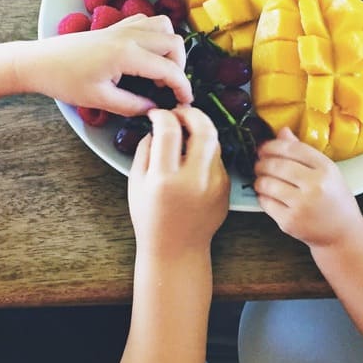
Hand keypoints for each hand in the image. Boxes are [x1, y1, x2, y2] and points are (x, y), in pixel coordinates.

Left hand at [22, 15, 192, 114]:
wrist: (40, 62)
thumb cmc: (66, 81)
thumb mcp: (100, 100)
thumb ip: (132, 106)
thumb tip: (155, 110)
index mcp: (127, 54)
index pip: (168, 69)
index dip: (182, 87)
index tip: (185, 102)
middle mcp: (129, 35)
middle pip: (173, 42)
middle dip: (179, 66)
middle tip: (168, 87)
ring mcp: (122, 27)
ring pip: (163, 26)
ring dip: (170, 47)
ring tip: (159, 69)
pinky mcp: (115, 26)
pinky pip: (147, 22)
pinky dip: (156, 35)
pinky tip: (146, 55)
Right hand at [128, 105, 228, 257]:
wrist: (176, 249)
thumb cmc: (150, 218)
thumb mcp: (136, 183)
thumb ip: (145, 150)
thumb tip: (156, 126)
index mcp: (165, 179)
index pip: (169, 130)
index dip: (162, 115)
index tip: (156, 114)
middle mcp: (194, 179)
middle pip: (204, 128)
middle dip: (191, 113)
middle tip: (180, 113)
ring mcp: (215, 184)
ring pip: (214, 141)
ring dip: (200, 130)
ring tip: (185, 133)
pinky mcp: (226, 188)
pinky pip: (218, 159)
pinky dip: (205, 152)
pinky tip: (193, 160)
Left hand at [254, 128, 362, 247]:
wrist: (343, 234)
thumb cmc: (335, 199)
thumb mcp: (327, 172)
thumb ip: (304, 152)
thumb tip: (282, 131)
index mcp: (326, 169)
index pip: (293, 149)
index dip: (273, 145)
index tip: (264, 147)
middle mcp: (315, 186)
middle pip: (277, 165)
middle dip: (262, 162)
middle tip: (259, 163)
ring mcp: (301, 205)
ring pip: (267, 184)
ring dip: (259, 179)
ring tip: (262, 179)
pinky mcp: (289, 222)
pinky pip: (266, 203)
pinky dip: (262, 196)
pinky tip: (267, 195)